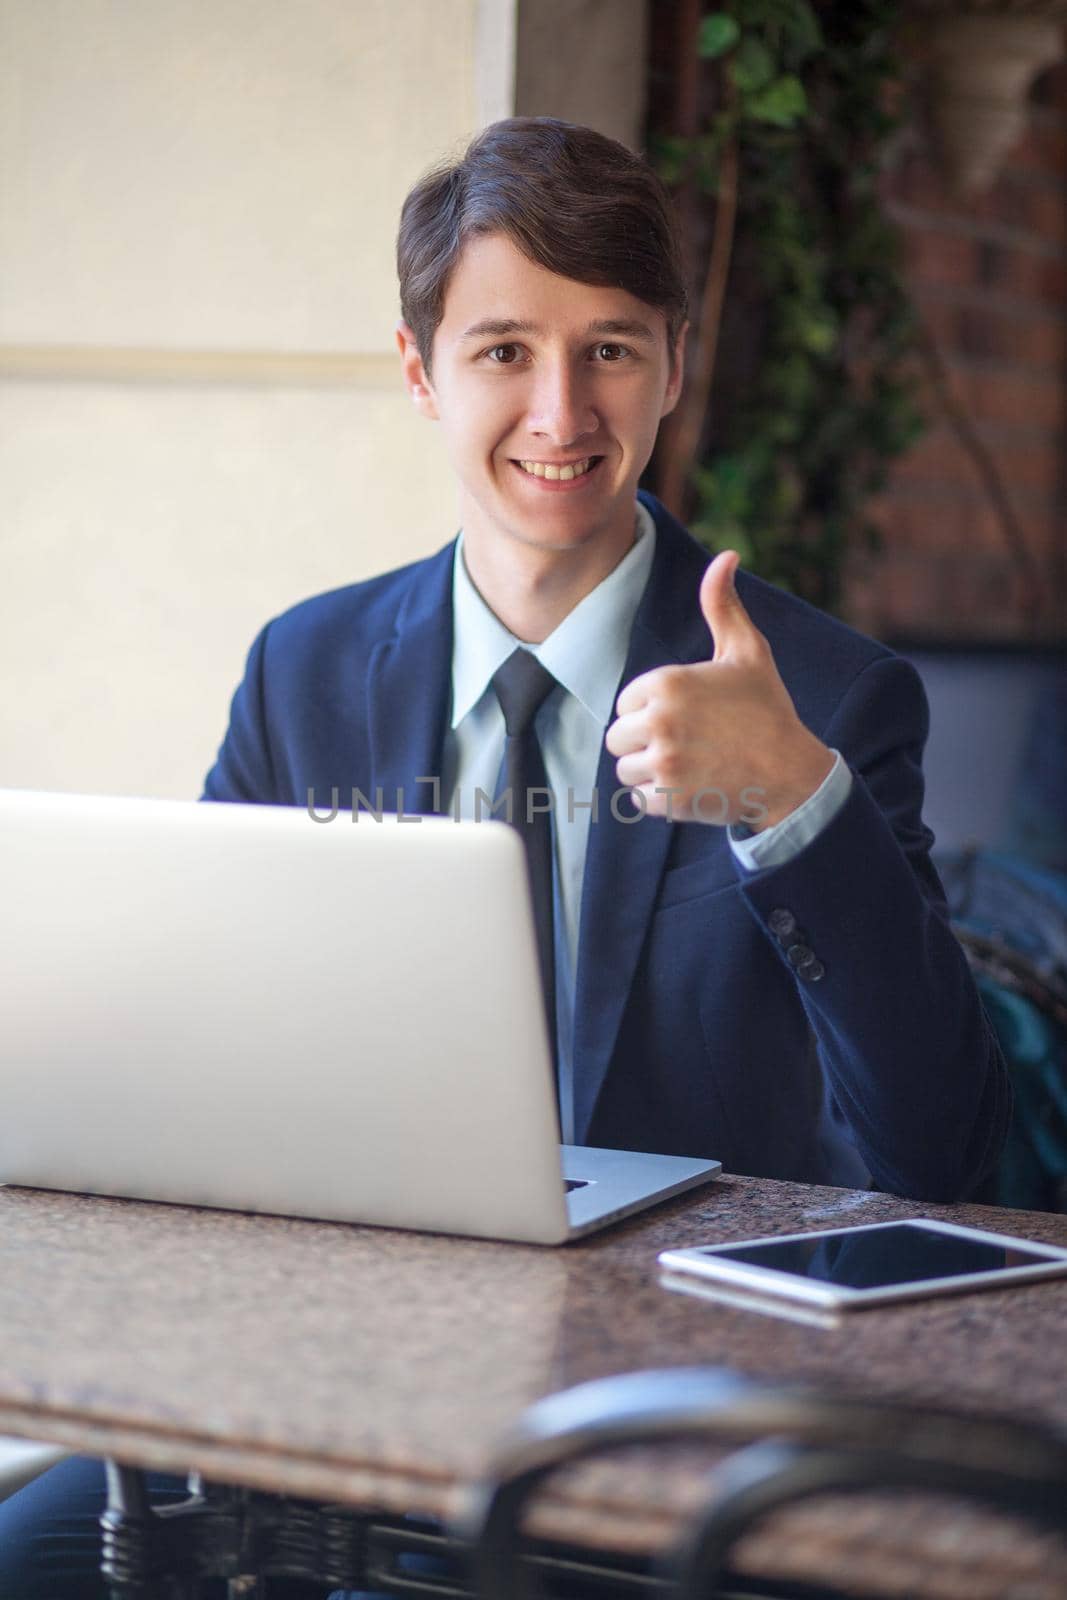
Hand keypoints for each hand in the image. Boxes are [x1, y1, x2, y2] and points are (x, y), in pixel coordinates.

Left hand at [605, 552, 834, 827]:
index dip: (653, 711)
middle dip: (645, 743)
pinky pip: (639, 801)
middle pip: (618, 737)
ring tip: (689, 765)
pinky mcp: (668, 799)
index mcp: (668, 682)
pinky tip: (692, 786)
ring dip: (650, 772)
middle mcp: (661, 721)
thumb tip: (726, 556)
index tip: (689, 716)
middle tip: (687, 744)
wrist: (790, 773)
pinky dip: (660, 800)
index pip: (627, 702)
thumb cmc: (766, 709)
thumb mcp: (746, 652)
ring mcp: (664, 762)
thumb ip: (723, 605)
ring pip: (625, 770)